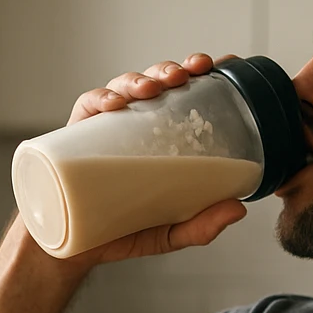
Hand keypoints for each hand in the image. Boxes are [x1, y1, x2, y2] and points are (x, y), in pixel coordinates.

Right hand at [53, 54, 247, 267]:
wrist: (75, 247)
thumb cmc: (123, 232)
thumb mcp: (170, 232)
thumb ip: (202, 225)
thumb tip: (238, 209)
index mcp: (162, 137)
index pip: (185, 95)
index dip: (203, 75)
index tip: (223, 65)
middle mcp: (136, 124)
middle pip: (157, 83)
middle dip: (175, 69)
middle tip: (190, 74)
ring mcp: (105, 126)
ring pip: (124, 87)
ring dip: (142, 79)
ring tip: (155, 87)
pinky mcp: (75, 134)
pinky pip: (87, 106)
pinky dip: (101, 98)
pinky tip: (115, 105)